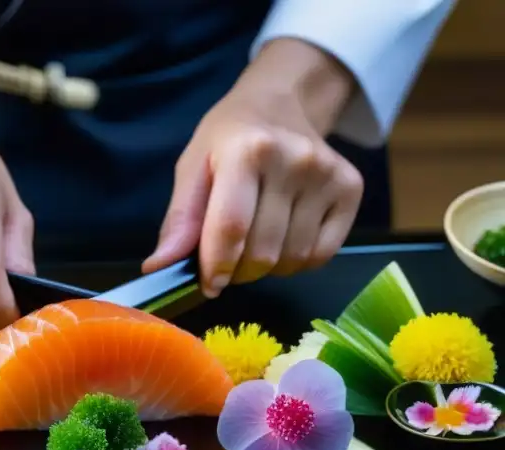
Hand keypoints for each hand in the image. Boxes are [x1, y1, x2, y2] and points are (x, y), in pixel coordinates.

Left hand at [143, 39, 362, 297]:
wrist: (281, 104)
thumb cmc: (228, 139)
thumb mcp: (192, 167)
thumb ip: (179, 220)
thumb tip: (159, 267)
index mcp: (247, 150)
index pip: (231, 227)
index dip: (216, 266)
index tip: (208, 284)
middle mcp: (294, 159)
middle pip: (262, 251)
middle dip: (238, 271)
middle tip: (227, 261)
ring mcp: (328, 174)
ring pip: (292, 258)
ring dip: (266, 268)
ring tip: (254, 244)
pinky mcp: (351, 188)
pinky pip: (321, 254)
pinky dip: (297, 262)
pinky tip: (283, 240)